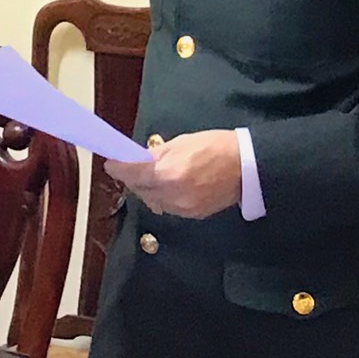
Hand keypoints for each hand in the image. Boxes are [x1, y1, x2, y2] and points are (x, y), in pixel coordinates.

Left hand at [105, 130, 243, 219]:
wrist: (246, 167)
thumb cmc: (215, 146)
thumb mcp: (181, 142)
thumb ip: (156, 155)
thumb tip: (138, 159)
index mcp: (167, 172)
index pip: (131, 173)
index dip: (118, 168)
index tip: (111, 164)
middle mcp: (171, 194)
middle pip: (139, 189)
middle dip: (132, 179)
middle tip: (131, 167)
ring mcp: (182, 207)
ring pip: (152, 200)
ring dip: (147, 189)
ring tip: (153, 176)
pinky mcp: (192, 215)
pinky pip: (169, 206)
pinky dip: (164, 197)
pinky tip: (170, 186)